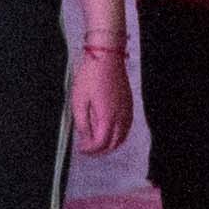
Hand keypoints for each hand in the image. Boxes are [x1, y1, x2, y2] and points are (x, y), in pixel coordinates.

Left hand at [65, 37, 132, 161]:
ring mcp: (127, 110)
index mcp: (107, 116)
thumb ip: (82, 123)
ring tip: (98, 142)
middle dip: (101, 150)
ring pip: (123, 136)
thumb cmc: (91, 76)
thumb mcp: (79, 101)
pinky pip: (127, 126)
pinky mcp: (129, 104)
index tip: (81, 149)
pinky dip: (119, 134)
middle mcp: (120, 116)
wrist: (106, 58)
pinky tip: (110, 130)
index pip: (101, 143)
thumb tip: (85, 136)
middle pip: (114, 143)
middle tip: (89, 149)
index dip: (90, 149)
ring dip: (111, 143)